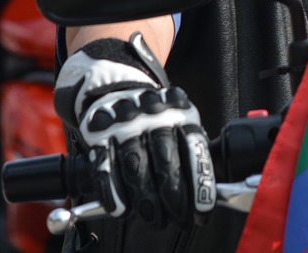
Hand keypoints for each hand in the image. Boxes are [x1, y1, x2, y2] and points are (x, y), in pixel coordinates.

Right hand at [55, 33, 214, 227]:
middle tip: (180, 218)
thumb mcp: (180, 120)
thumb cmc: (156, 117)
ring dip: (146, 199)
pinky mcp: (99, 135)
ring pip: (135, 165)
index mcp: (179, 111)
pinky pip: (106, 167)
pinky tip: (123, 210)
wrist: (115, 88)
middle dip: (174, 194)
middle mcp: (153, 115)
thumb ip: (192, 148)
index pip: (193, 147)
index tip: (203, 208)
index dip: (200, 180)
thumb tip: (208, 188)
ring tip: (155, 219)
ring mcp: (124, 124)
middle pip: (165, 159)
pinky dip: (114, 192)